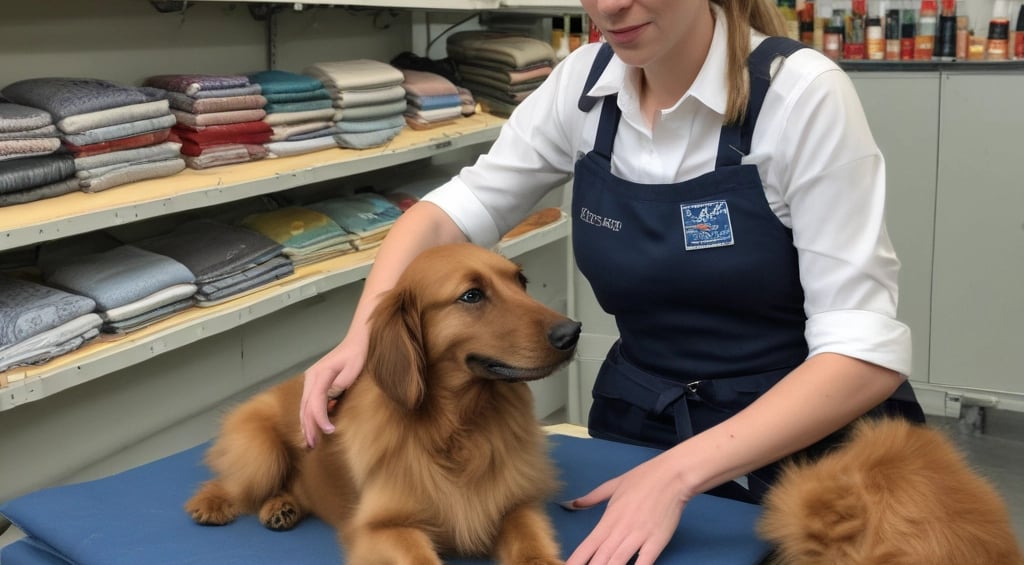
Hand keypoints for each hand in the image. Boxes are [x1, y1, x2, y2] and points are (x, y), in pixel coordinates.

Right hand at [299, 337, 366, 447]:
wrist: (359, 339)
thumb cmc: (359, 353)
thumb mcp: (353, 368)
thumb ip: (340, 384)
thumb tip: (329, 400)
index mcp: (320, 373)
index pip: (315, 402)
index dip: (320, 419)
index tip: (330, 431)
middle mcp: (312, 377)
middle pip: (306, 407)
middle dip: (309, 428)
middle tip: (312, 446)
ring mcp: (312, 379)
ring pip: (305, 406)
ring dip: (307, 425)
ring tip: (310, 442)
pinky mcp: (316, 382)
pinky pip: (310, 402)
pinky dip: (310, 416)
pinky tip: (314, 428)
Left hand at [566, 453, 690, 564]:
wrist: (672, 475)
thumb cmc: (644, 478)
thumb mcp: (613, 485)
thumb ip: (592, 498)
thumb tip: (572, 503)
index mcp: (609, 518)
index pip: (588, 545)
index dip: (577, 559)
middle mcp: (620, 530)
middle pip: (601, 559)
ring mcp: (639, 537)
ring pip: (618, 562)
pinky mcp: (657, 541)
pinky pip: (644, 562)